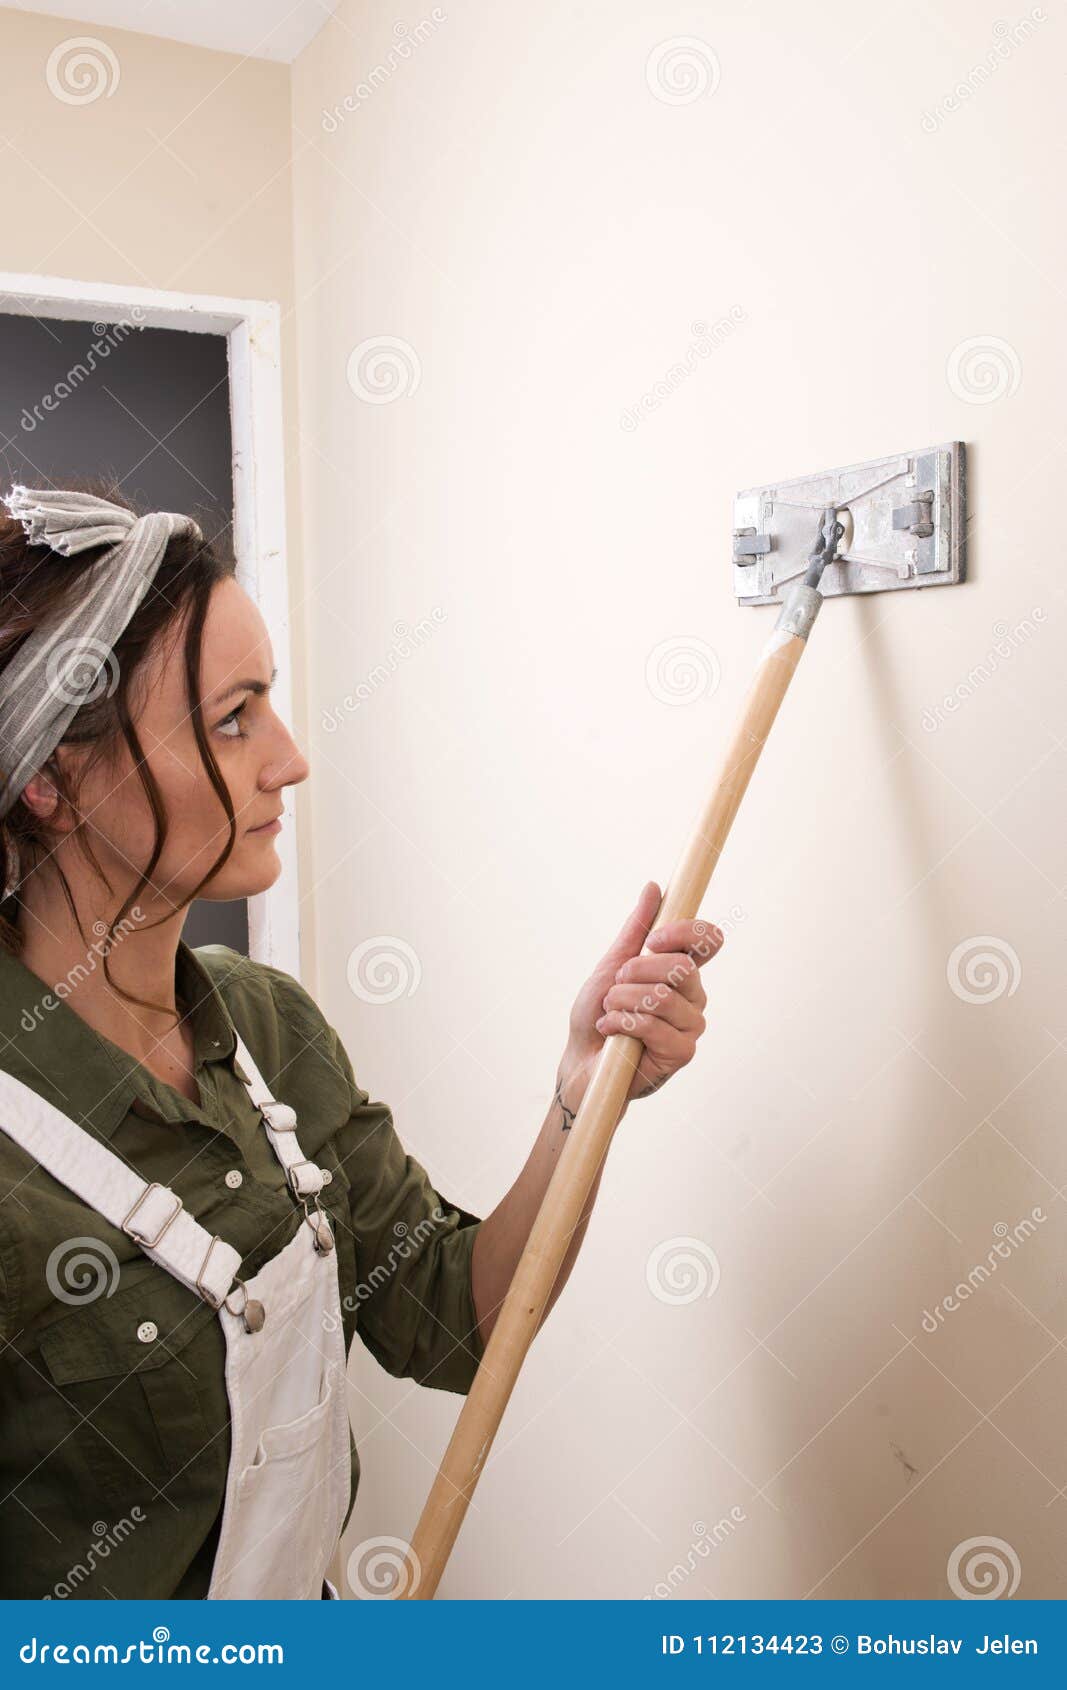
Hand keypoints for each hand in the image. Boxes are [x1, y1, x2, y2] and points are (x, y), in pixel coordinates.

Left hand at [560, 881, 722, 1105]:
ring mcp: (690, 1026)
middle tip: (615, 987)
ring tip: (609, 1011)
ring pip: (665, 997)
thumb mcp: (612, 965)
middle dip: (636, 972)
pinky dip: (623, 1024)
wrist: (581, 1061)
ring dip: (623, 1000)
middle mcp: (693, 997)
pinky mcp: (681, 1053)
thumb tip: (654, 887)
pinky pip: (656, 1027)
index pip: (709, 941)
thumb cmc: (598, 1014)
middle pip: (682, 966)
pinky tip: (611, 1031)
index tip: (652, 940)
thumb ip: (635, 929)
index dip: (686, 932)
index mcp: (682, 972)